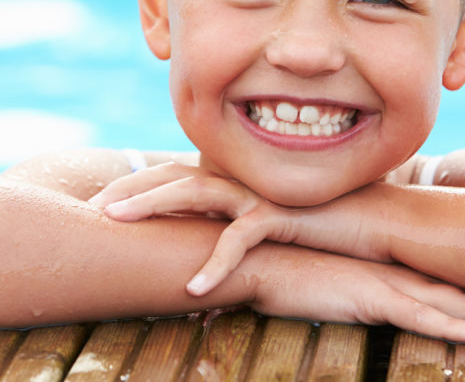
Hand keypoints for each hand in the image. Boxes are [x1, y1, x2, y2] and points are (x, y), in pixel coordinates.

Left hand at [91, 163, 377, 295]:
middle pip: (169, 175)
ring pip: (192, 192)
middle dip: (125, 189)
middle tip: (86, 207)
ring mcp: (257, 191)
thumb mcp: (268, 224)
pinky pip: (239, 240)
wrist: (377, 222)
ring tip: (112, 224)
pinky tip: (192, 290)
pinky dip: (215, 266)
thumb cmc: (320, 226)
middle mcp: (239, 178)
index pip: (171, 174)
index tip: (96, 200)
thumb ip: (233, 226)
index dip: (132, 183)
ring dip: (149, 207)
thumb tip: (200, 249)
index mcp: (232, 178)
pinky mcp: (281, 214)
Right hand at [247, 244, 464, 341]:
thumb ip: (369, 282)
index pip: (461, 275)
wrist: (260, 254)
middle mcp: (403, 271)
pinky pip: (416, 317)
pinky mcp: (369, 298)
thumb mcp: (343, 276)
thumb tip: (389, 293)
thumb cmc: (296, 263)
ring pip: (458, 303)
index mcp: (401, 265)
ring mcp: (390, 283)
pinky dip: (449, 328)